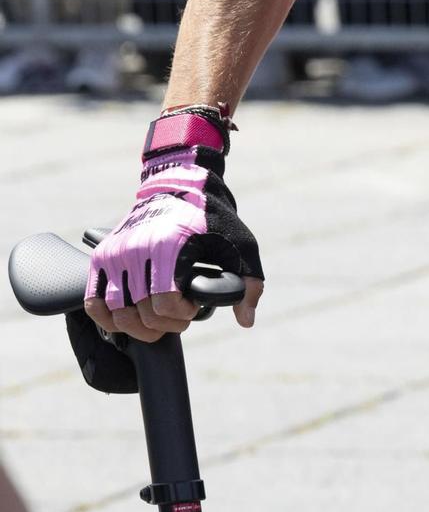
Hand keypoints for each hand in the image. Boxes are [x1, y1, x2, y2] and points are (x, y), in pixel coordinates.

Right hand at [84, 112, 263, 343]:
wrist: (179, 184)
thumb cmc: (212, 217)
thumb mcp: (241, 244)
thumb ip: (250, 282)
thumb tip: (247, 320)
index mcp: (169, 247)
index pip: (165, 304)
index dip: (182, 315)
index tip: (193, 307)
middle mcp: (137, 250)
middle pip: (143, 313)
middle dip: (166, 324)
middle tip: (180, 316)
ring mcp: (115, 254)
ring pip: (118, 314)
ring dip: (139, 328)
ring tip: (157, 321)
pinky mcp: (102, 256)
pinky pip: (94, 302)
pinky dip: (107, 319)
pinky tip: (127, 320)